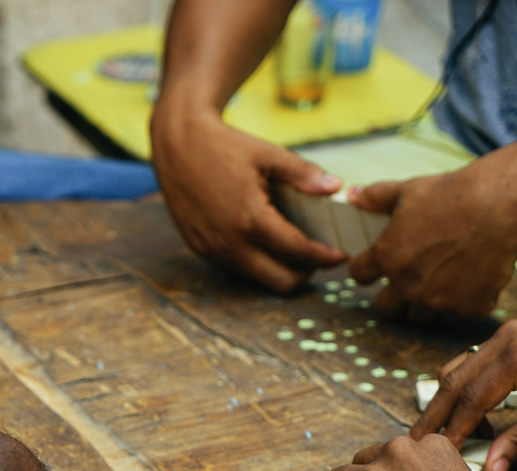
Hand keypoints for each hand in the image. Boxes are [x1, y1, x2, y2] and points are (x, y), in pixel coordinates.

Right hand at [149, 108, 345, 291]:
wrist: (177, 143)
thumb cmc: (224, 145)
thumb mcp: (268, 154)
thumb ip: (303, 174)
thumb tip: (336, 188)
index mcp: (250, 218)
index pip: (298, 252)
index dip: (324, 257)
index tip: (340, 254)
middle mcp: (228, 242)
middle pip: (280, 282)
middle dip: (304, 271)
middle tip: (317, 254)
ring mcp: (211, 249)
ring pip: (257, 278)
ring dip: (278, 267)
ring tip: (290, 245)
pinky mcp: (198, 248)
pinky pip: (235, 267)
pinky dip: (254, 260)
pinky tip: (260, 238)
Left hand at [348, 164, 516, 321]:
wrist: (499, 204)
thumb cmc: (451, 194)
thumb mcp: (407, 190)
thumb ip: (375, 197)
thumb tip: (352, 195)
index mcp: (385, 257)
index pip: (358, 275)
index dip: (365, 270)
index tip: (374, 267)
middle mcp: (406, 284)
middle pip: (385, 308)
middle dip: (391, 299)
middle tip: (406, 284)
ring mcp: (438, 299)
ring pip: (421, 316)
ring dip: (427, 303)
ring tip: (441, 284)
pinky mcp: (469, 307)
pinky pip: (462, 314)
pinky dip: (467, 302)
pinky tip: (474, 283)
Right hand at [411, 320, 516, 470]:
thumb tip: (491, 469)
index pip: (470, 400)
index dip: (453, 430)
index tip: (441, 454)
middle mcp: (505, 339)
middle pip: (453, 381)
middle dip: (435, 414)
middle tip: (418, 441)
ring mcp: (507, 333)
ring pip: (458, 367)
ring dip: (448, 400)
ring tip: (447, 430)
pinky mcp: (512, 336)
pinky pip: (474, 360)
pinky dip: (465, 386)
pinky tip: (473, 411)